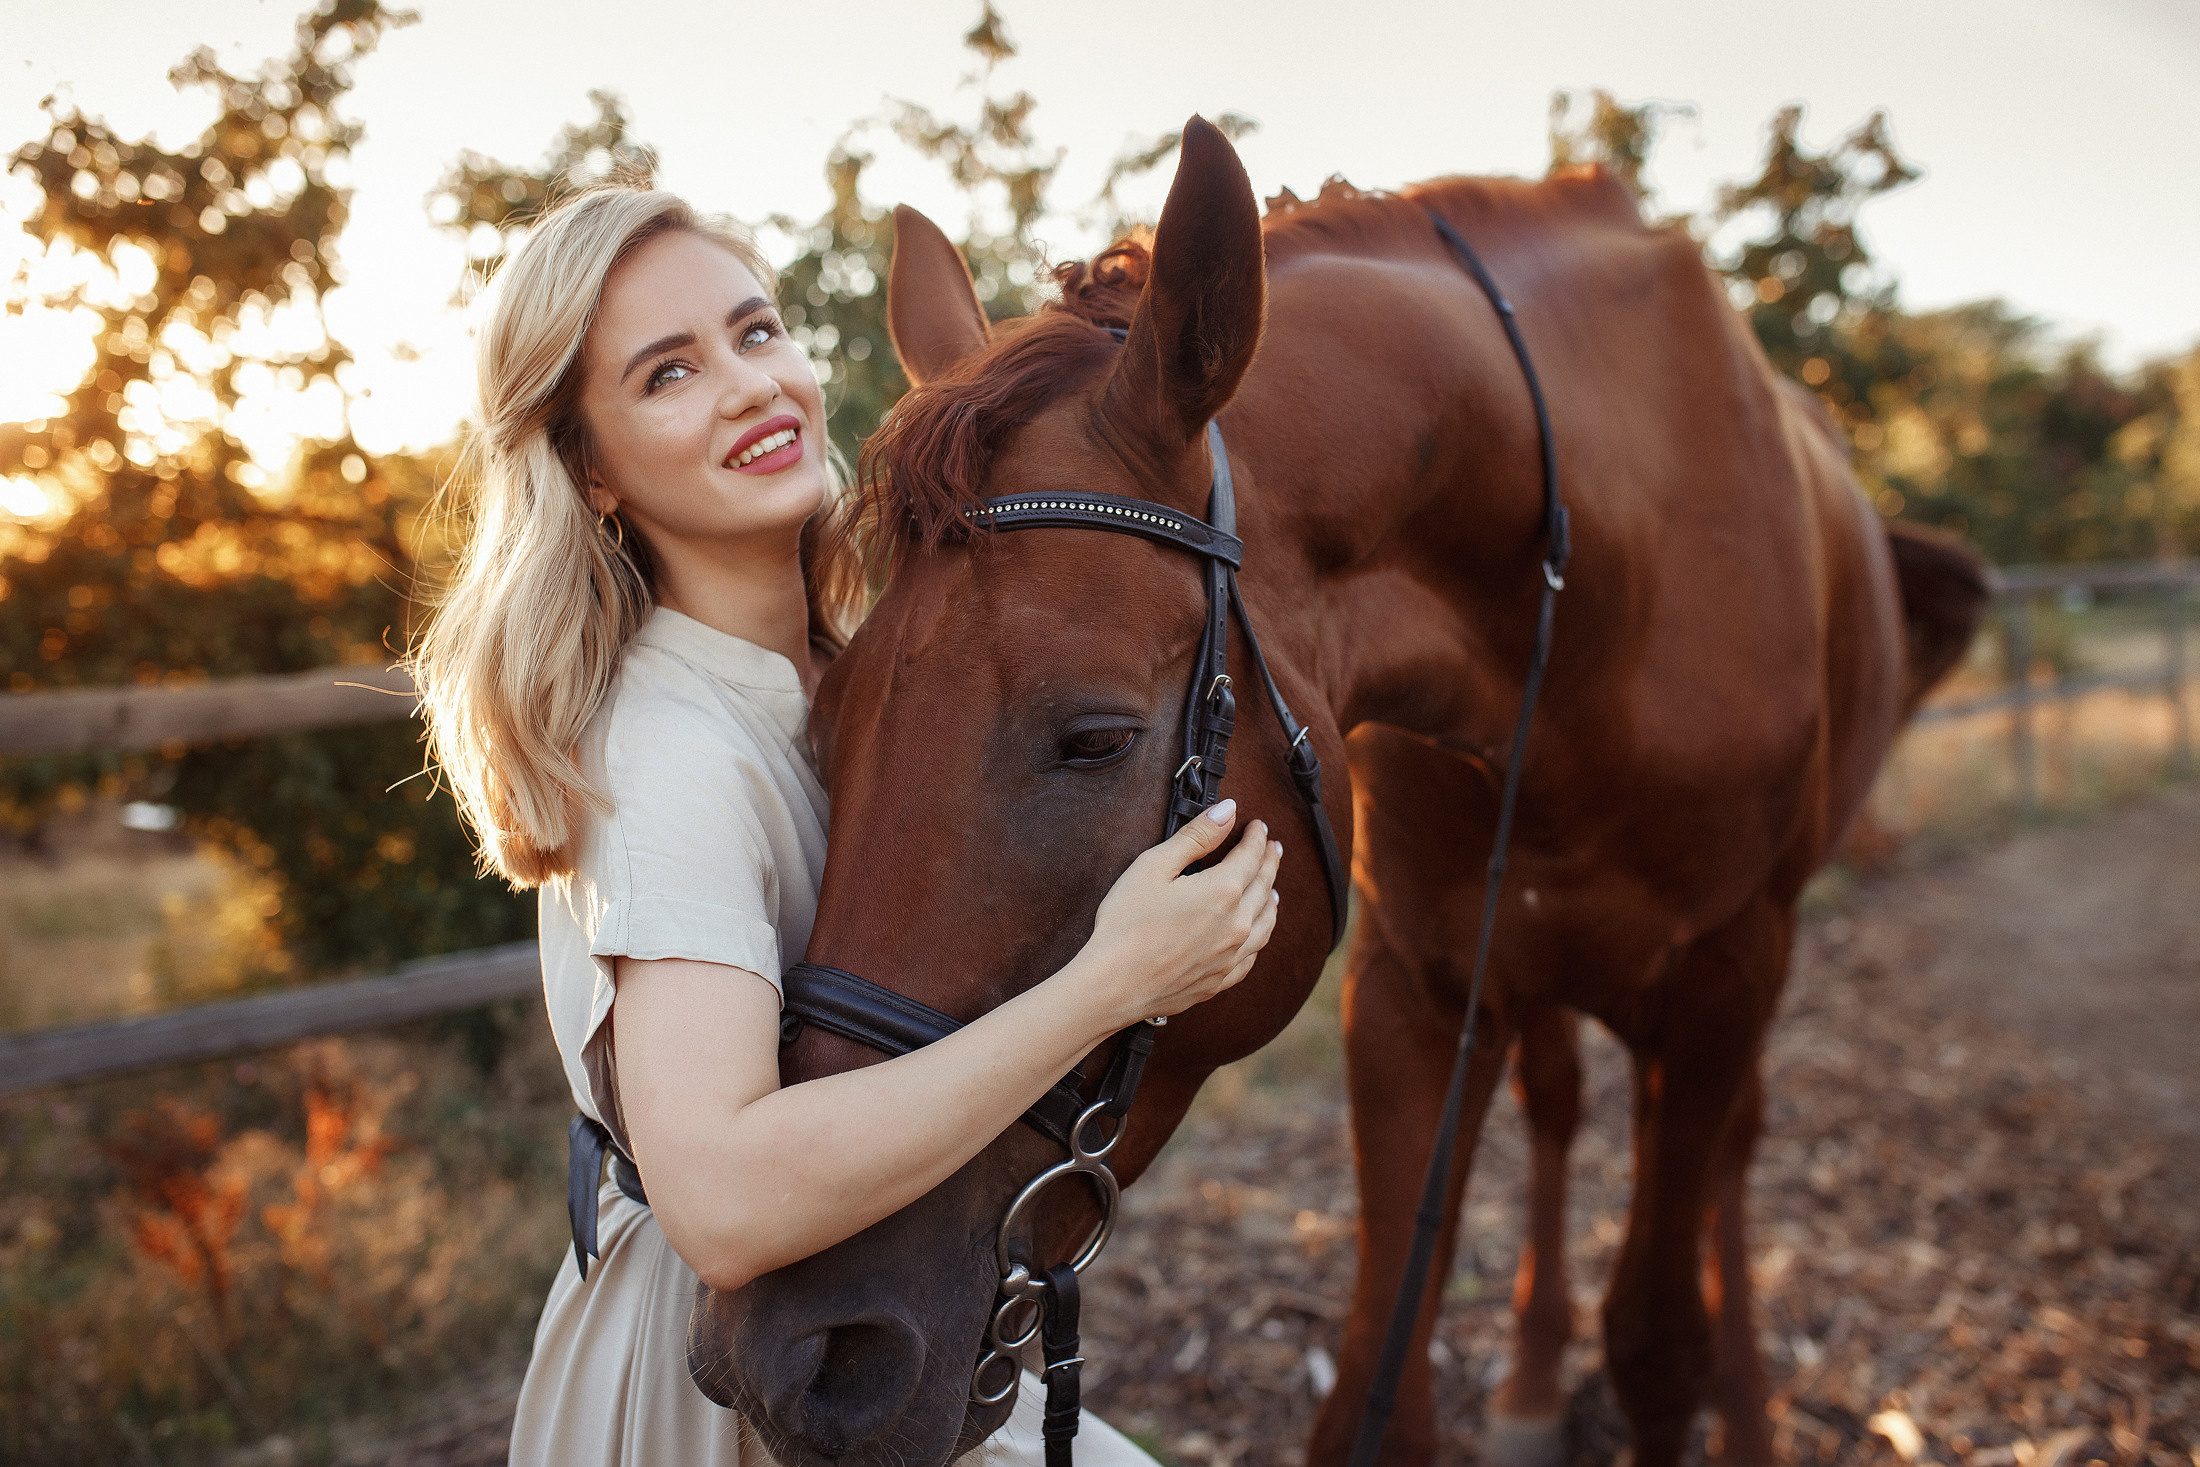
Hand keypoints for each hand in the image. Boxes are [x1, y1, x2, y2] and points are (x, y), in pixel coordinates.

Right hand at [1077, 799, 1282, 1031]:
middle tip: (1273, 848)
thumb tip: (1228, 811)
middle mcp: (1237, 924)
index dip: (1256, 838)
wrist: (1113, 985)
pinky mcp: (1221, 980)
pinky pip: (1253, 955)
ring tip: (1273, 888)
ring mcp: (1232, 955)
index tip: (1258, 827)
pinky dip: (1260, 935)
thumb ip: (1196, 836)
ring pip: (1266, 922)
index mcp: (1223, 891)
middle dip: (1270, 862)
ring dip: (1271, 898)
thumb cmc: (1126, 924)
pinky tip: (1256, 933)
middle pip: (1264, 886)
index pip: (1251, 856)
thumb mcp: (1154, 866)